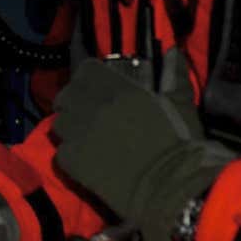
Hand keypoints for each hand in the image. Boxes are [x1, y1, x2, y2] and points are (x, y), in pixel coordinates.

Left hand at [51, 49, 235, 240]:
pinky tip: (88, 164)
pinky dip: (72, 157)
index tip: (97, 90)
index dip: (89, 80)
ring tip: (86, 141)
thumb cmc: (181, 145)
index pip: (86, 70)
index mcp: (118, 89)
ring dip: (70, 130)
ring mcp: (79, 133)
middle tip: (88, 117)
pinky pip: (61, 152)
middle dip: (74, 104)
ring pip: (59, 122)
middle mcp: (93, 106)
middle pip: (66, 95)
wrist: (172, 188)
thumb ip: (173, 75)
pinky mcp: (72, 161)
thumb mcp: (181, 105)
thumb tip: (171, 52)